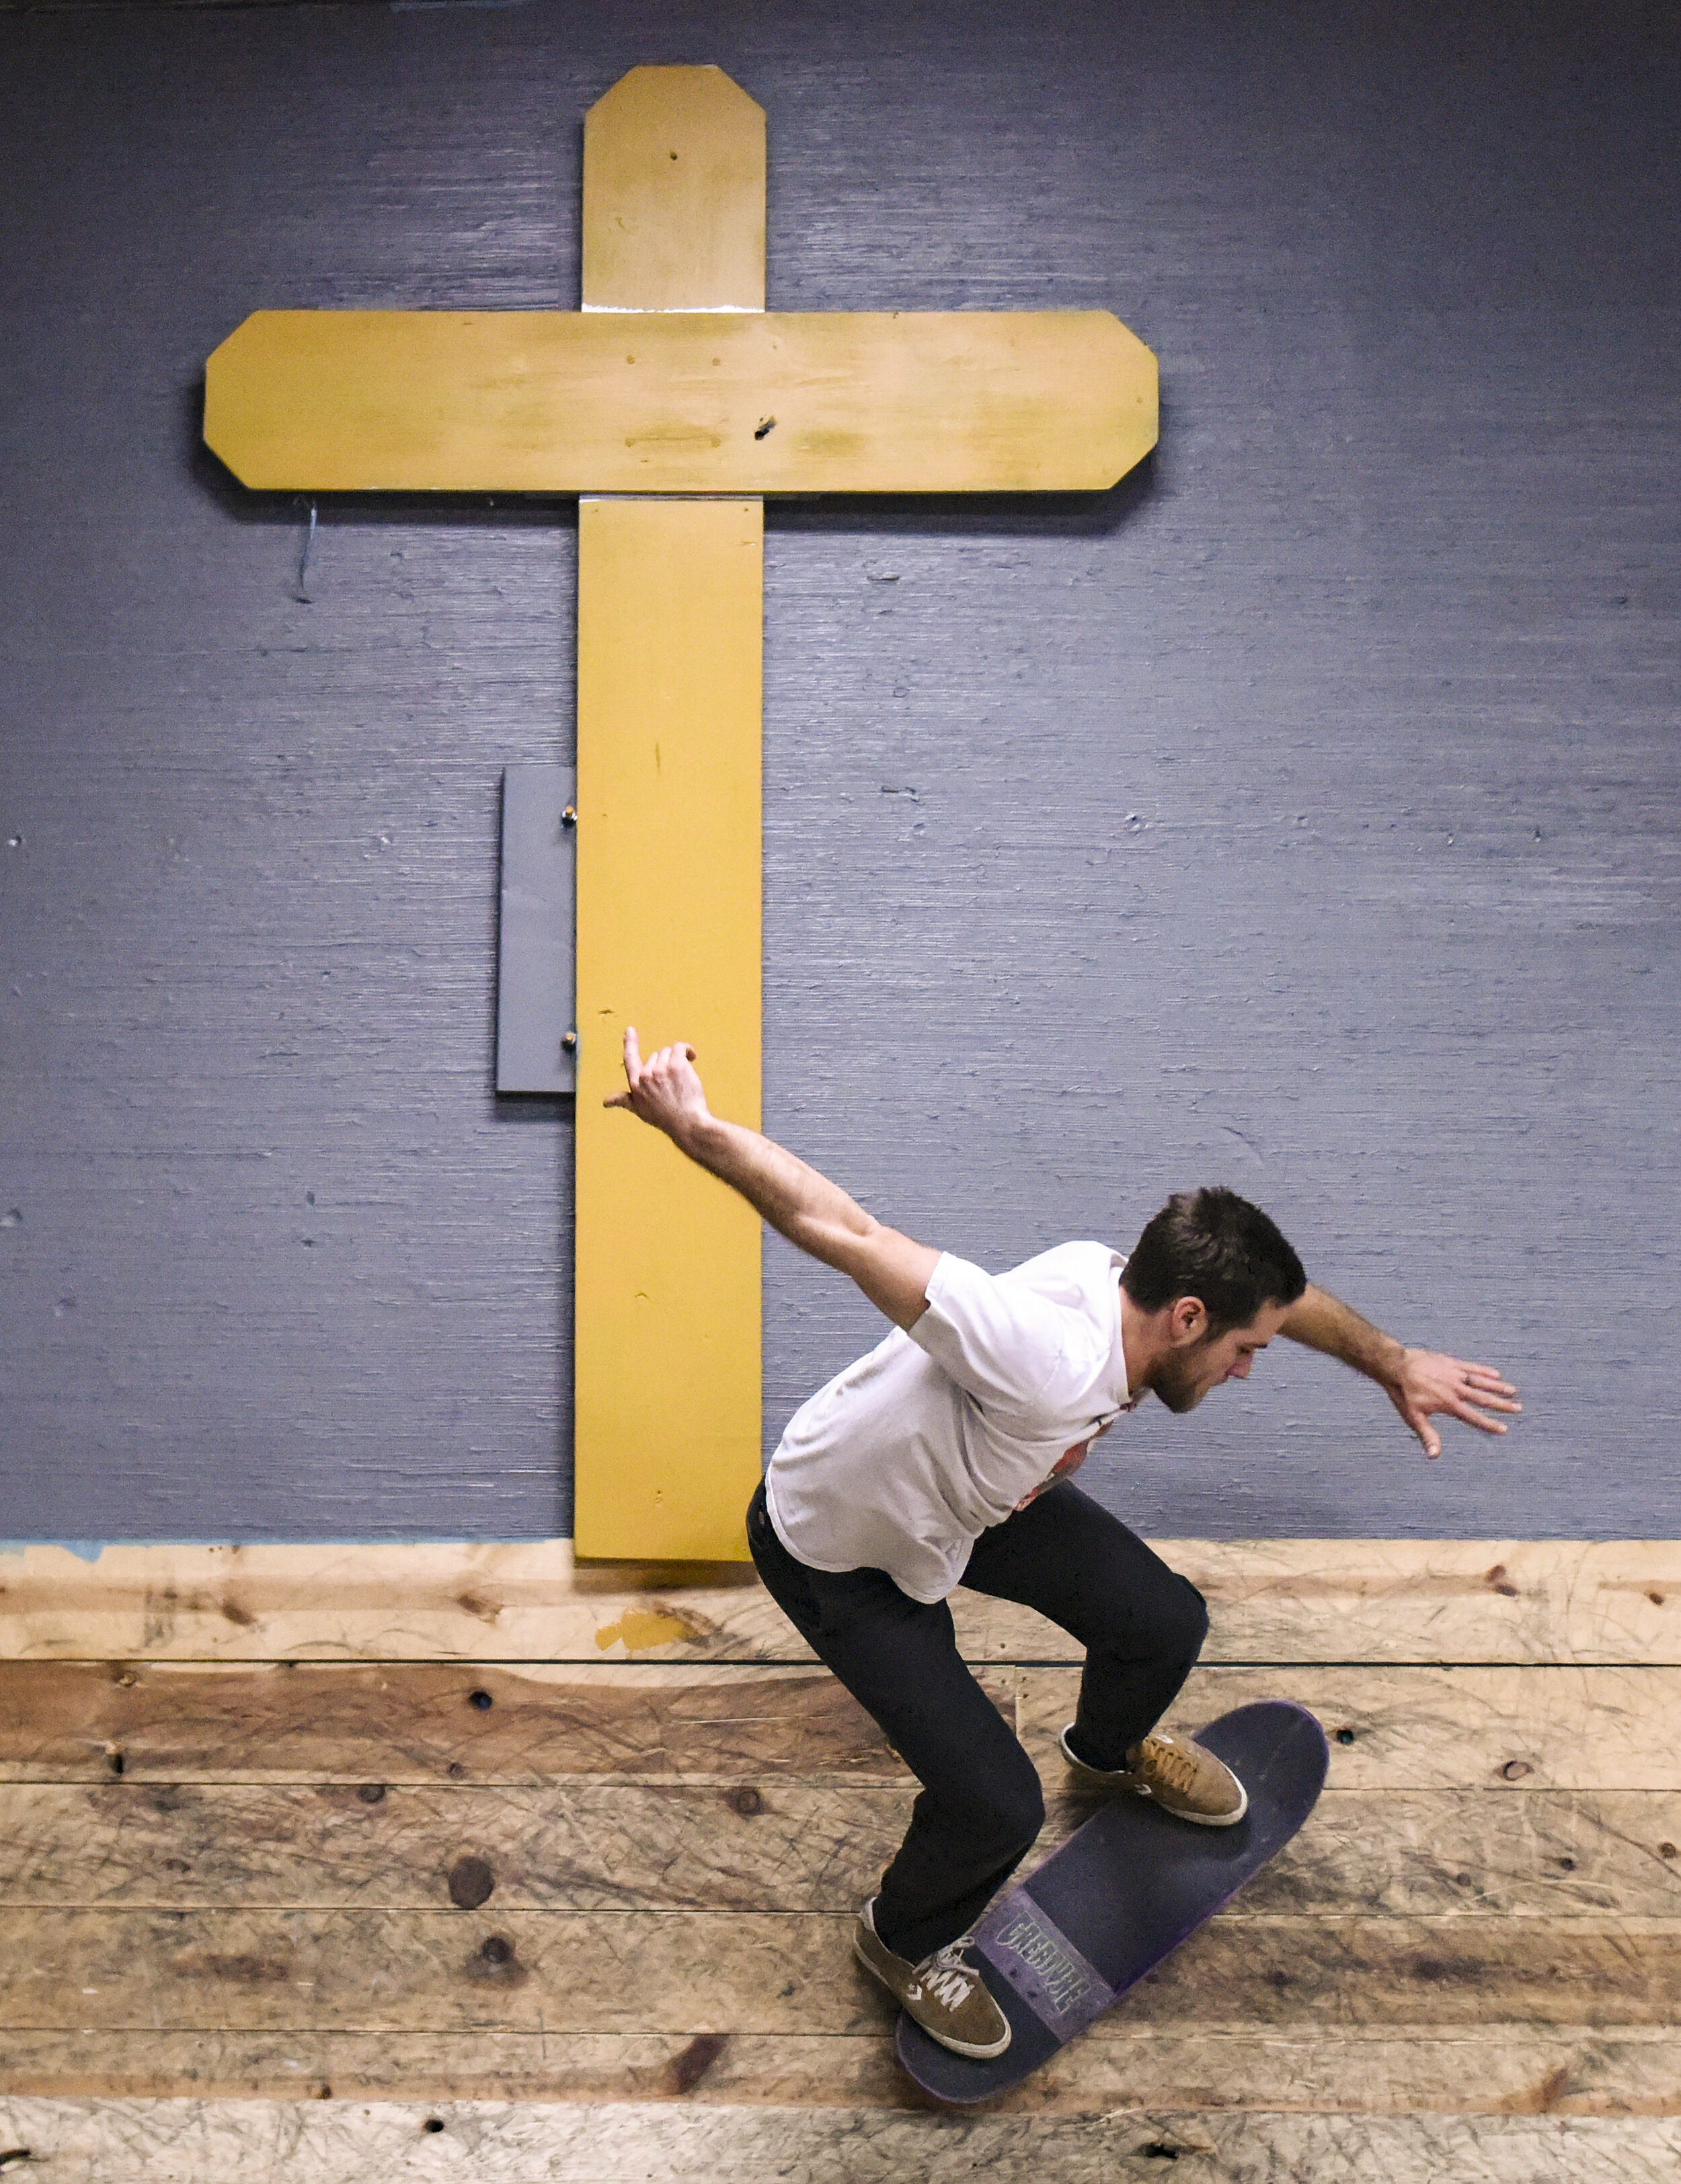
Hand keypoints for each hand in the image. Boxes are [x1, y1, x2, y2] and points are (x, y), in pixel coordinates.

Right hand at [603, 1026, 711, 1145]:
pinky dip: (687, 1050)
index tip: (630, 1030)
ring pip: (668, 1052)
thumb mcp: (639, 1110)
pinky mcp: (675, 1064)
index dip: (630, 1043)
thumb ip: (622, 1100)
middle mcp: (645, 1075)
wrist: (686, 1122)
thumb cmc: (664, 1118)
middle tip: (674, 1083)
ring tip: (683, 1078)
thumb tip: (605, 1101)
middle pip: (656, 1056)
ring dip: (677, 1060)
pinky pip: (679, 1047)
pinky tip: (692, 1057)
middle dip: (665, 1064)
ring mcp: (660, 1069)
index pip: (630, 1059)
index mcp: (635, 1084)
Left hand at [1387, 1350, 1520, 1458]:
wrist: (1396, 1366)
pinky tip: (1496, 1373)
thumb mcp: (1414, 1417)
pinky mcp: (1451, 1362)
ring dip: (1498, 1386)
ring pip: (1481, 1381)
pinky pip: (1471, 1367)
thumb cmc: (1404, 1394)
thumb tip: (1435, 1456)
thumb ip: (1428, 1435)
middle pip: (1483, 1398)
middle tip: (1518, 1408)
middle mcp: (1455, 1389)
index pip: (1474, 1417)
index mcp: (1449, 1404)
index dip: (1489, 1424)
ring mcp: (1454, 1374)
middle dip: (1502, 1405)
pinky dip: (1484, 1370)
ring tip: (1513, 1391)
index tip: (1504, 1429)